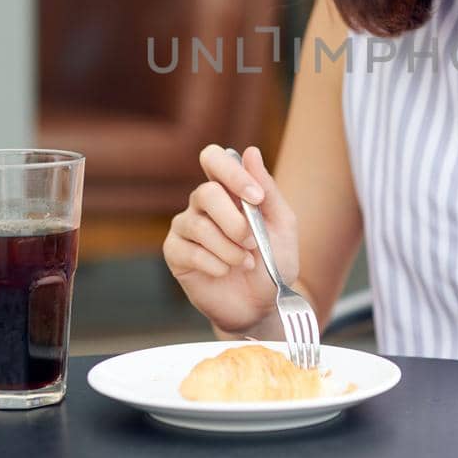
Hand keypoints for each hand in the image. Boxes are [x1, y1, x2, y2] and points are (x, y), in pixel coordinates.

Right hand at [163, 144, 300, 335]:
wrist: (261, 305)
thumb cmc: (273, 261)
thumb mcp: (281, 225)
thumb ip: (267, 190)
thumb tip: (250, 152)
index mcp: (228, 190)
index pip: (213, 158)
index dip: (232, 173)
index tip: (255, 198)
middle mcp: (202, 204)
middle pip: (205, 193)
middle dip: (234, 221)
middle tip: (252, 242)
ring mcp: (186, 227)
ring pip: (198, 225)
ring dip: (228, 248)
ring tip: (245, 263)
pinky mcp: (175, 253)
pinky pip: (188, 250)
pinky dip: (214, 263)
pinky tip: (224, 272)